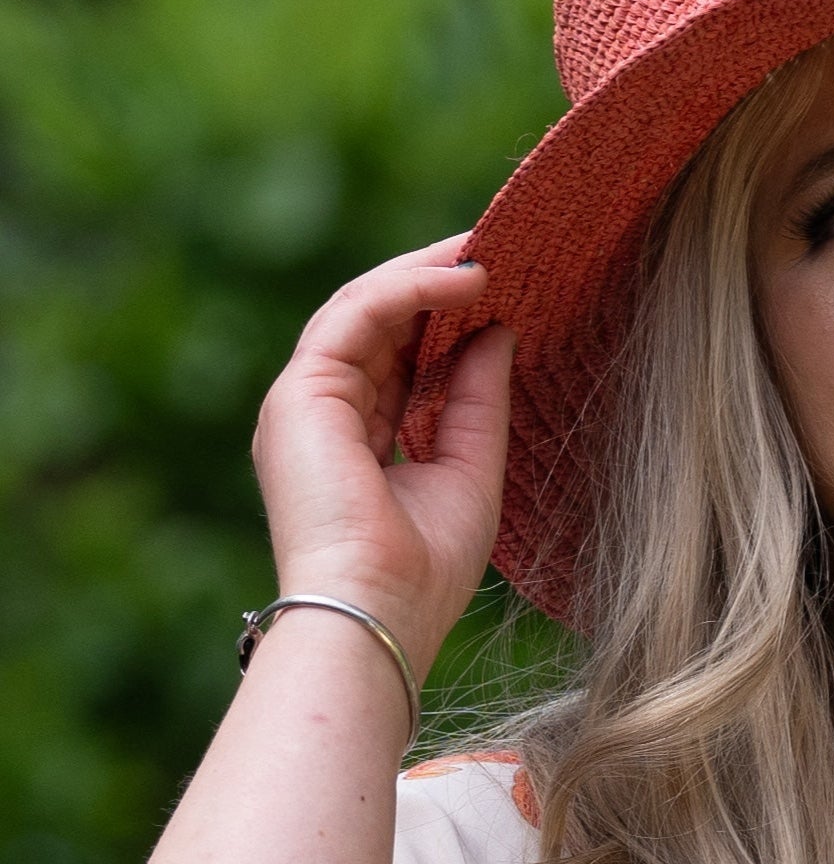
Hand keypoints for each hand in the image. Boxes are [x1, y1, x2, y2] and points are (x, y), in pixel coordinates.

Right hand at [251, 242, 513, 678]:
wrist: (378, 614)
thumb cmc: (423, 570)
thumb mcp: (470, 469)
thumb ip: (477, 398)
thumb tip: (498, 330)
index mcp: (354, 439)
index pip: (399, 356)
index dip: (446, 316)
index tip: (502, 288)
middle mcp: (322, 414)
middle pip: (379, 323)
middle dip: (437, 282)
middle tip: (499, 249)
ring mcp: (304, 402)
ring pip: (364, 307)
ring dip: (427, 274)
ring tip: (488, 253)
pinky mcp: (301, 393)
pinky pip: (358, 314)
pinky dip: (411, 289)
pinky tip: (465, 280)